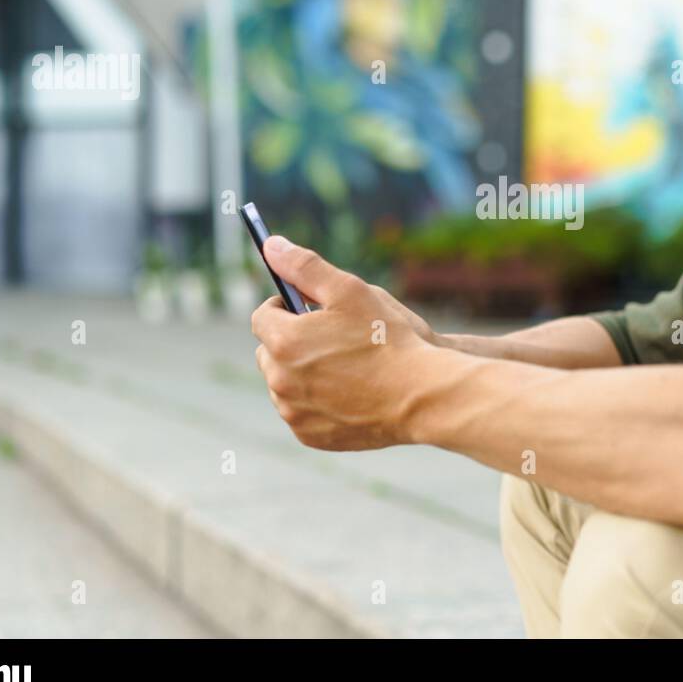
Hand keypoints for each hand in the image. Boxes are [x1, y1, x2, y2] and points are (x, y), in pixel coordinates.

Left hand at [251, 235, 435, 449]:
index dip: (283, 307)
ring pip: (283, 384)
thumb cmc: (388, 339)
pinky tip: (347, 393)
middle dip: (289, 341)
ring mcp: (294, 413)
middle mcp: (280, 380)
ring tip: (341, 366)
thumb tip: (271, 245)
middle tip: (328, 337)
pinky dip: (315, 402)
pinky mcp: (310, 436)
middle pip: (268, 352)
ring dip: (300, 372)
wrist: (420, 396)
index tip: (306, 307)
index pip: (262, 316)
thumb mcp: (350, 290)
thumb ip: (306, 266)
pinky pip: (300, 413)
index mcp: (284, 341)